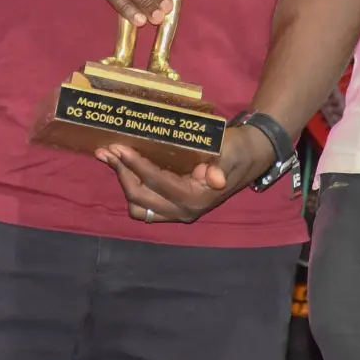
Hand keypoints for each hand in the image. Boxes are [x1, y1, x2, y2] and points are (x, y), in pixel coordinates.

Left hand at [97, 124, 275, 223]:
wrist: (251, 156)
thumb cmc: (239, 149)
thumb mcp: (232, 152)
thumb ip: (221, 166)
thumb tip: (216, 179)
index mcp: (196, 198)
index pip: (157, 182)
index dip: (136, 165)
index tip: (119, 148)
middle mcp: (183, 211)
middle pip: (140, 197)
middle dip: (121, 173)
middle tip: (108, 150)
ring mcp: (177, 211)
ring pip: (138, 206)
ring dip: (123, 183)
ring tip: (111, 158)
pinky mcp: (173, 206)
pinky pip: (144, 205)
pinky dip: (132, 187)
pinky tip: (125, 167)